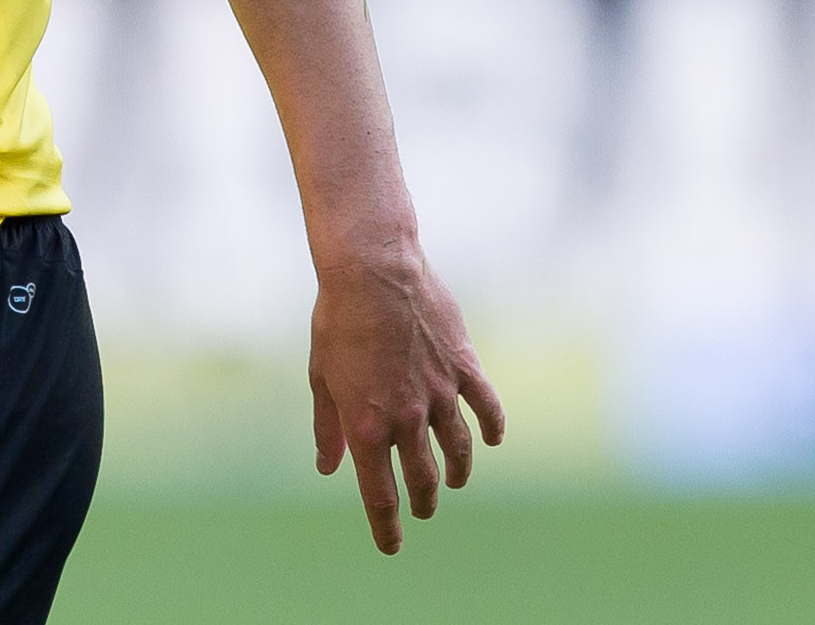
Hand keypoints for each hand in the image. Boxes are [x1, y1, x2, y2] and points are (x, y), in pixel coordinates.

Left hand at [308, 243, 504, 553]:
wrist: (373, 269)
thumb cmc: (337, 320)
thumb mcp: (321, 377)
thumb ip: (330, 428)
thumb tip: (329, 468)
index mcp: (368, 426)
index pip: (380, 495)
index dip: (386, 526)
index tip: (391, 546)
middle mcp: (408, 418)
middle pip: (423, 478)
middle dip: (422, 502)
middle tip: (423, 510)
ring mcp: (441, 393)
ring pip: (458, 449)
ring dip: (456, 472)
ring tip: (453, 481)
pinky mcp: (464, 366)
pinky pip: (486, 407)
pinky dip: (492, 428)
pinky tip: (491, 440)